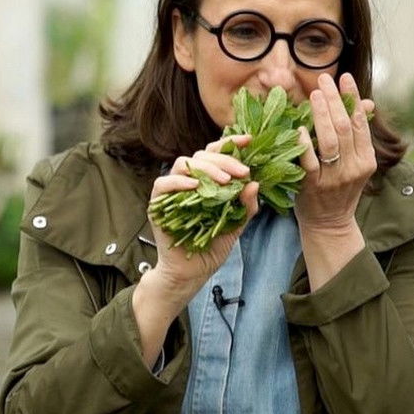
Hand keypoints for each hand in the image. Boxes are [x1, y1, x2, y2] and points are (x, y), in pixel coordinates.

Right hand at [144, 135, 260, 302]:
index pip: (216, 154)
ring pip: (184, 164)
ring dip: (206, 169)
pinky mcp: (158, 203)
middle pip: (202, 156)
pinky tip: (195, 187)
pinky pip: (164, 183)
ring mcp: (172, 190)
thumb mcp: (236, 225)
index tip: (249, 141)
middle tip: (241, 172)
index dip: (231, 144)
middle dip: (224, 161)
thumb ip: (246, 206)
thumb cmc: (212, 247)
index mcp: (207, 181)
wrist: (191, 272)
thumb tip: (255, 184)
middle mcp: (189, 181)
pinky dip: (179, 182)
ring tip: (225, 182)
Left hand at [295, 73, 375, 233]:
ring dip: (322, 114)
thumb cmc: (340, 188)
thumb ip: (358, 134)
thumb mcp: (356, 163)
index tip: (344, 78)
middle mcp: (353, 167)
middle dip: (334, 100)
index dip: (352, 98)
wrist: (329, 223)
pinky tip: (300, 127)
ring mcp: (334, 177)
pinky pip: (310, 161)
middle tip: (324, 79)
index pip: (360, 122)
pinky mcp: (314, 186)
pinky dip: (305, 143)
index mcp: (366, 159)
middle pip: (344, 126)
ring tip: (315, 94)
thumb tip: (366, 103)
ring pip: (330, 140)